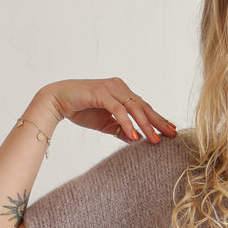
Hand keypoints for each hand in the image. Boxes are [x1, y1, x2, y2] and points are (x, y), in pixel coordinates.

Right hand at [44, 78, 176, 144]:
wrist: (57, 101)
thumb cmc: (80, 110)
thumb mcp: (105, 124)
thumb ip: (120, 130)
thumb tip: (136, 139)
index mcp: (122, 92)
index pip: (143, 107)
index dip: (158, 119)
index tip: (171, 131)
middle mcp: (119, 87)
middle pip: (143, 106)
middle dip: (158, 122)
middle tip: (171, 135)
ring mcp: (110, 88)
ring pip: (133, 108)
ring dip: (145, 125)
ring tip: (155, 140)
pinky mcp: (101, 92)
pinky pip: (118, 110)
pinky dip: (127, 122)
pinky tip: (134, 135)